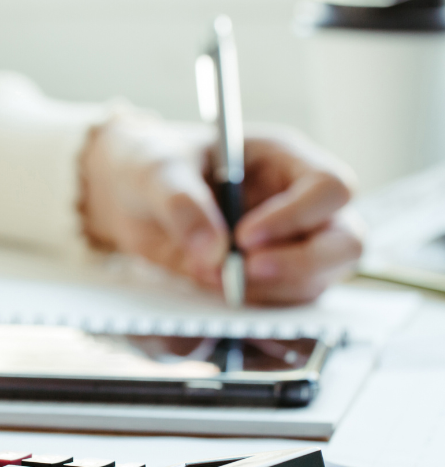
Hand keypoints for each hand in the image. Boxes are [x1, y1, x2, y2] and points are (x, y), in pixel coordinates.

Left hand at [80, 119, 363, 303]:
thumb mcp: (157, 171)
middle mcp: (296, 203)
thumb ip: (183, 205)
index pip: (329, 188)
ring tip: (216, 281)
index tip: (244, 238)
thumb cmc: (149, 164)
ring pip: (317, 280)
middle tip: (244, 274)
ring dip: (272, 291)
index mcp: (284, 159)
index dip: (296, 217)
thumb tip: (212, 253)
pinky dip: (255, 306)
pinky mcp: (262, 278)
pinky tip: (216, 293)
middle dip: (301, 265)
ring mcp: (285, 244)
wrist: (123, 194)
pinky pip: (282, 302)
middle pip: (344, 241)